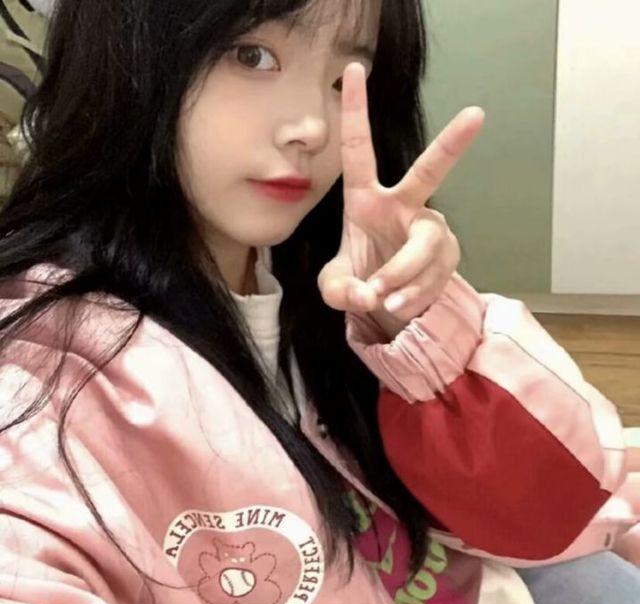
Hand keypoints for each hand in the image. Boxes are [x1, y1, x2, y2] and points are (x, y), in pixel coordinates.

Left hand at [318, 63, 484, 338]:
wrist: (388, 302)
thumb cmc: (358, 279)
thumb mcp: (336, 287)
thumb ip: (339, 291)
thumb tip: (366, 295)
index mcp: (366, 199)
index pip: (359, 150)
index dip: (355, 110)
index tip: (355, 70)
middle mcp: (403, 205)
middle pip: (429, 174)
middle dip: (450, 144)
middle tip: (476, 114)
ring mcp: (429, 229)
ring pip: (426, 245)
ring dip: (403, 274)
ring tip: (385, 299)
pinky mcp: (448, 254)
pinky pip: (435, 274)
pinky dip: (414, 294)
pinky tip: (400, 305)